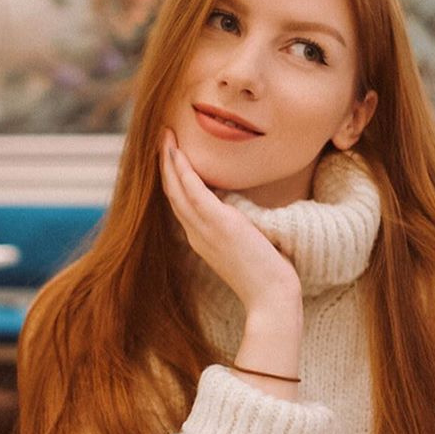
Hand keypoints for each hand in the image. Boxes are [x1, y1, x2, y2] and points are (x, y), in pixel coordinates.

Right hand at [159, 128, 300, 314]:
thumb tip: (246, 212)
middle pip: (173, 193)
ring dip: (169, 160)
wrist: (272, 297)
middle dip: (165, 163)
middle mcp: (197, 234)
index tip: (172, 155)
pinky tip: (178, 152)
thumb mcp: (247, 246)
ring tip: (165, 136)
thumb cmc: (267, 275)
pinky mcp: (219, 224)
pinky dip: (183, 170)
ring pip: (177, 189)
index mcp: (202, 239)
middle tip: (162, 137)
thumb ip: (239, 228)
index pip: (181, 203)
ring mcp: (205, 230)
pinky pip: (194, 191)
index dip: (173, 178)